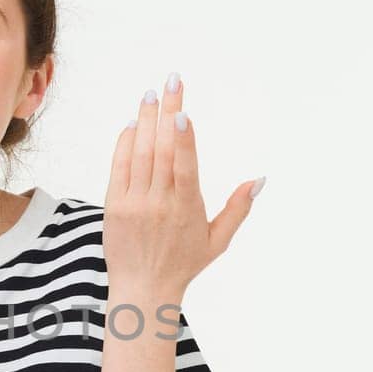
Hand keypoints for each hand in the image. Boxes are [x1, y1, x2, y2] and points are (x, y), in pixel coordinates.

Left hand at [103, 73, 263, 297]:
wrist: (142, 290)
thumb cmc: (183, 265)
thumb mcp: (217, 240)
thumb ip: (238, 208)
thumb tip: (259, 179)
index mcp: (186, 209)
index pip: (184, 167)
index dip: (182, 138)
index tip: (181, 111)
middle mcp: (159, 203)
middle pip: (161, 150)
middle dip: (166, 112)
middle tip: (172, 81)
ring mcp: (133, 204)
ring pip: (139, 154)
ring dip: (145, 120)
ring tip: (151, 94)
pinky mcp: (114, 207)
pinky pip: (119, 168)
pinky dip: (125, 144)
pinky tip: (132, 124)